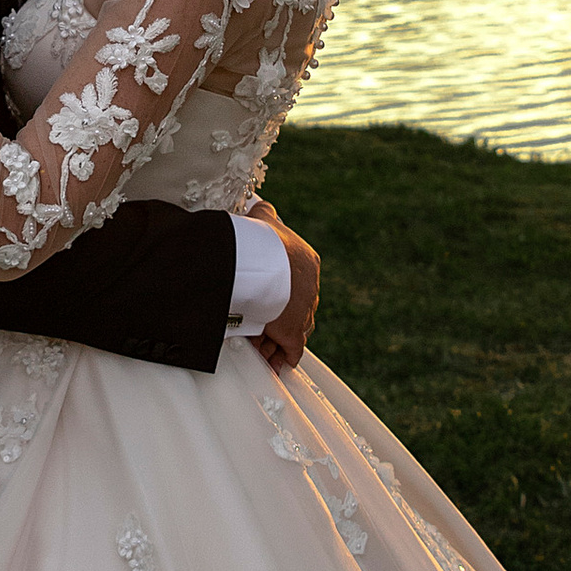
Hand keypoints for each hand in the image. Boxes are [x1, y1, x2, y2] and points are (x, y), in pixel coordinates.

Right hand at [256, 220, 320, 371]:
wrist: (267, 261)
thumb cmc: (264, 239)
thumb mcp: (265, 220)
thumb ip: (265, 214)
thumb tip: (261, 205)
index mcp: (307, 264)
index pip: (297, 285)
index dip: (281, 296)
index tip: (267, 302)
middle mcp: (310, 291)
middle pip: (297, 311)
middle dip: (280, 323)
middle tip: (265, 332)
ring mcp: (303, 314)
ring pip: (294, 333)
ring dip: (277, 343)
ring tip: (265, 352)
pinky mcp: (293, 334)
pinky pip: (289, 351)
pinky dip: (281, 359)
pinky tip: (275, 365)